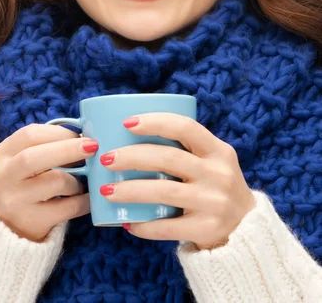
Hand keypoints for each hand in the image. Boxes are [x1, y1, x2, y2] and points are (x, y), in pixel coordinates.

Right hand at [0, 123, 97, 241]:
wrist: (8, 228)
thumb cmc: (25, 183)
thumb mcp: (23, 160)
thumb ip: (48, 146)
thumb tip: (84, 138)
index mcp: (3, 154)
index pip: (30, 135)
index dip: (59, 132)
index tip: (80, 134)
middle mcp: (4, 177)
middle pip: (33, 157)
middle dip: (68, 149)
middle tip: (93, 147)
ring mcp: (15, 202)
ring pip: (54, 182)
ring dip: (75, 179)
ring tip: (81, 182)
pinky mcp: (31, 223)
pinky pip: (68, 208)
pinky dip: (84, 200)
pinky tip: (88, 197)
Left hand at [98, 113, 255, 249]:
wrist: (248, 231)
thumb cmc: (216, 187)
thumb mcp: (213, 162)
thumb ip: (186, 149)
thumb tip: (130, 136)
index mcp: (219, 151)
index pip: (185, 127)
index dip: (155, 122)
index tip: (126, 123)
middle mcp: (219, 173)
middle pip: (168, 158)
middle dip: (131, 156)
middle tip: (106, 158)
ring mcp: (214, 202)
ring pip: (164, 191)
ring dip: (130, 190)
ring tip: (106, 191)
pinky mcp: (207, 229)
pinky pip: (168, 226)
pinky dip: (144, 225)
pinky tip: (127, 221)